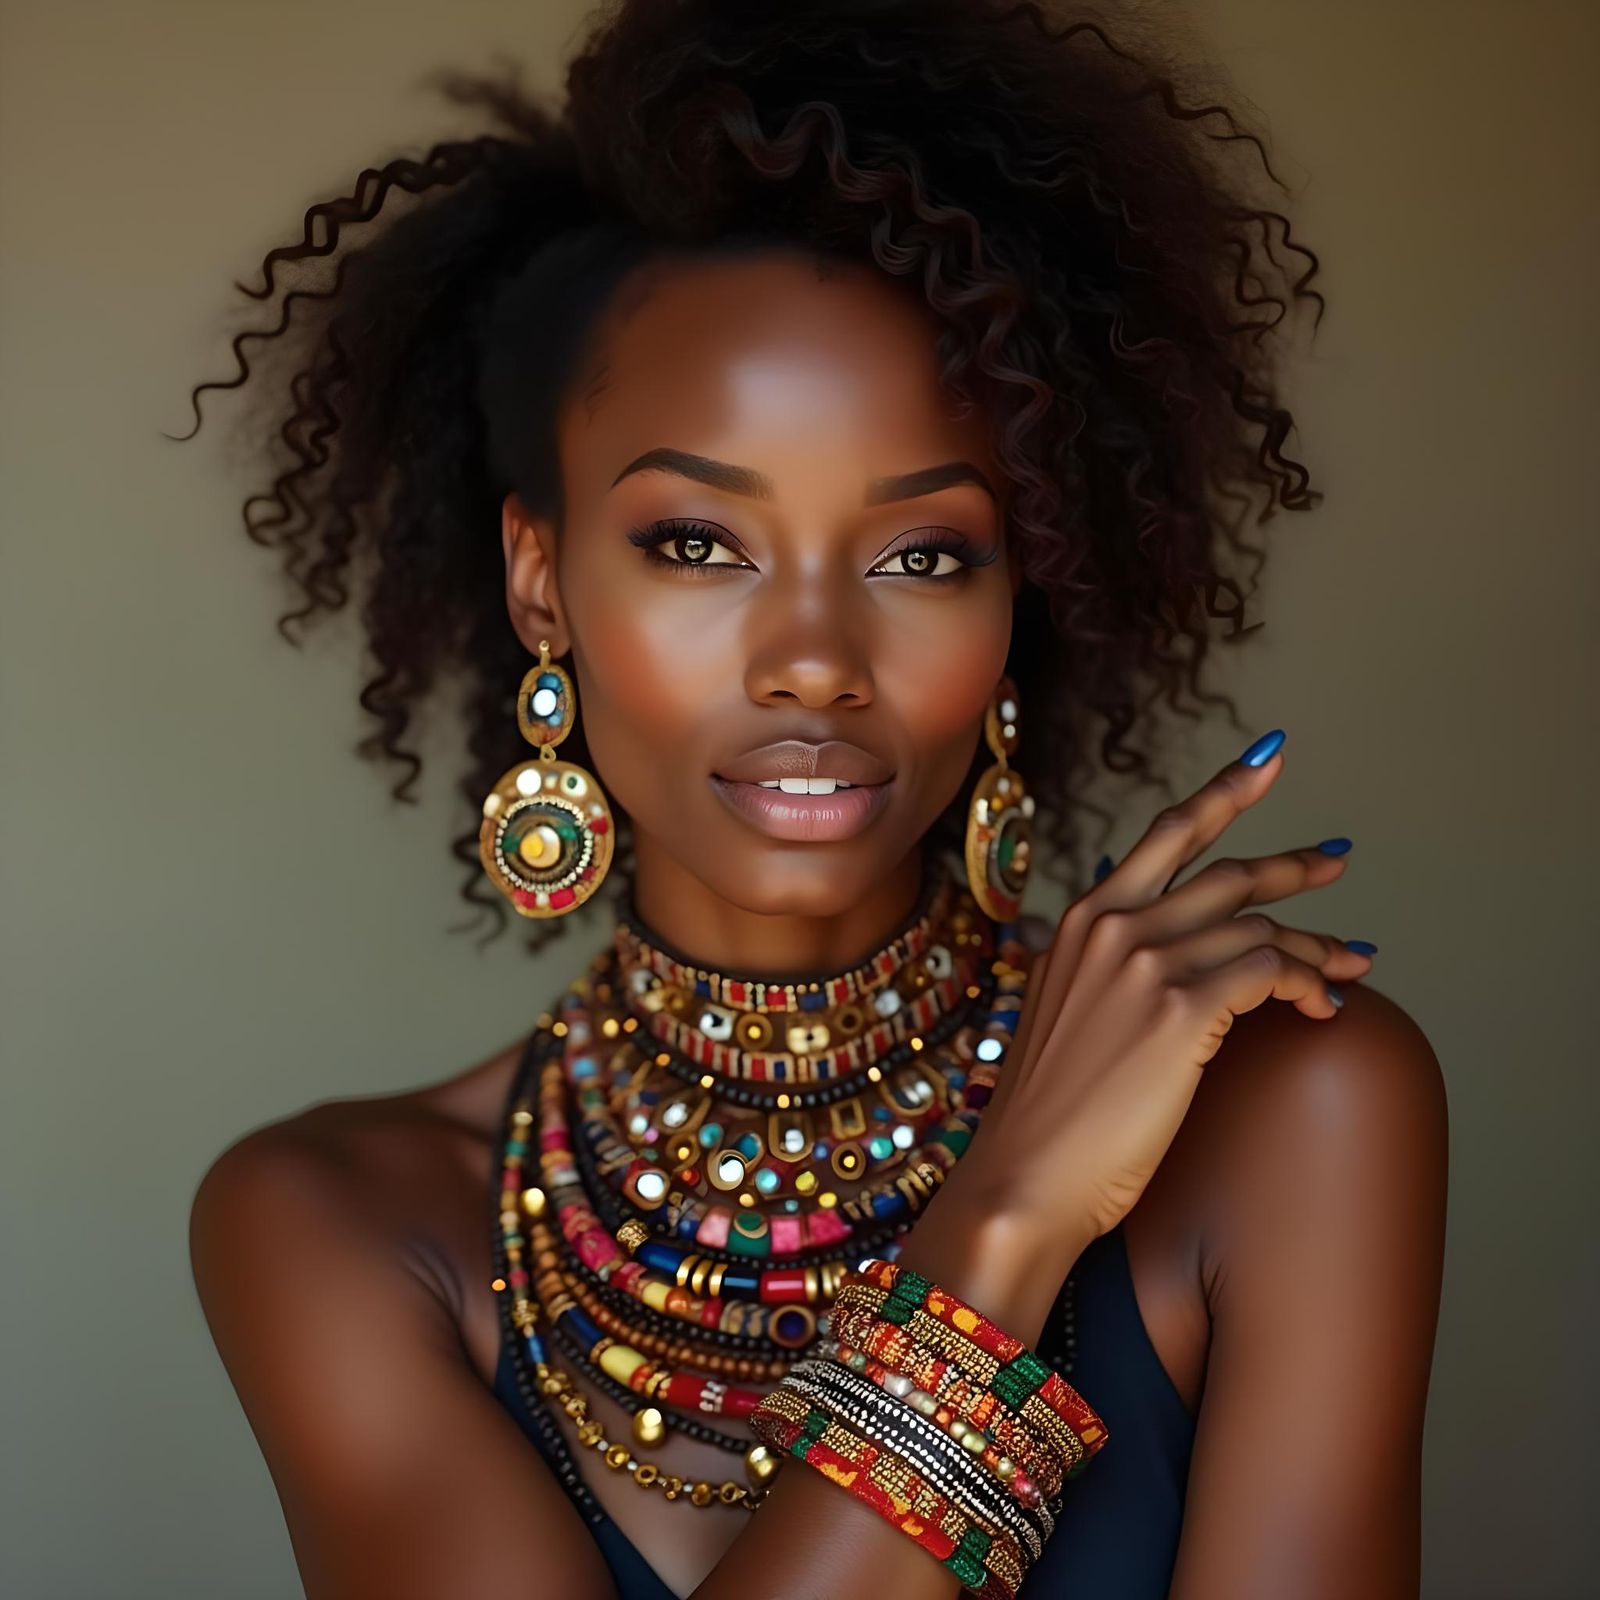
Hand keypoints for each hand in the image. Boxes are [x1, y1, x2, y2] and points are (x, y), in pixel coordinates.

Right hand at [957, 731, 1372, 1259]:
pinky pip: (1268, 973)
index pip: (1164, 834)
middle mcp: (1112, 925)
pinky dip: (1305, 984)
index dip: (1223, 792)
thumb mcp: (1061, 1014)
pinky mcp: (1180, 1009)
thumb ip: (1101, 969)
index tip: (1267, 760)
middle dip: (1292, 864)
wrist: (1023, 1177)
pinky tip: (1322, 1007)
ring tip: (1352, 960)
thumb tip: (1152, 960)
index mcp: (1081, 920)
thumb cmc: (1045, 1115)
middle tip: (1335, 860)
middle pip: (1225, 872)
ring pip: (1258, 926)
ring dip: (1315, 945)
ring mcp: (1144, 963)